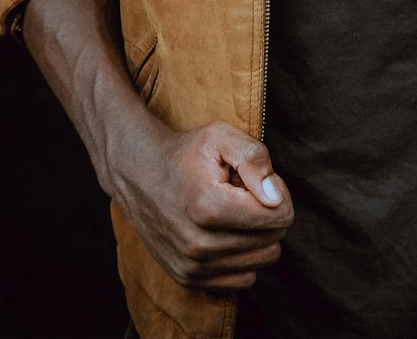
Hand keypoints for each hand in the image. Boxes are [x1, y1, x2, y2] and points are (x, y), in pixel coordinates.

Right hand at [112, 118, 293, 291]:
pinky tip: (225, 232)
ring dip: (256, 236)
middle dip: (268, 214)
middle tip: (244, 193)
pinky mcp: (189, 279)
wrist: (138, 173)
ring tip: (233, 212)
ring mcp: (193, 267)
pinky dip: (243, 256)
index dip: (277, 192)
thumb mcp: (220, 136)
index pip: (278, 216)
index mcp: (209, 208)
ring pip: (262, 261)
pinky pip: (244, 279)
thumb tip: (275, 198)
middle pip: (273, 240)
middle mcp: (200, 245)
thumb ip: (254, 159)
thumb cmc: (185, 153)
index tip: (259, 180)